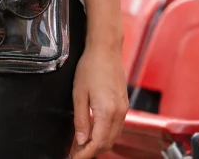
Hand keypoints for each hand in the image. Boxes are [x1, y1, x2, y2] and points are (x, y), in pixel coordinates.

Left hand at [71, 44, 127, 158]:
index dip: (85, 154)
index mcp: (107, 111)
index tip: (74, 158)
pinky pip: (117, 127)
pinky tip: (94, 133)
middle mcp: (119, 113)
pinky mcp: (124, 104)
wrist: (106, 49)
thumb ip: (81, 120)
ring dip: (99, 144)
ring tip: (82, 146)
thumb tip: (81, 140)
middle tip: (75, 153)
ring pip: (113, 137)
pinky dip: (106, 135)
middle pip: (107, 143)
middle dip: (91, 152)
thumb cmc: (91, 66)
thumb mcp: (79, 94)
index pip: (97, 143)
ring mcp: (124, 109)